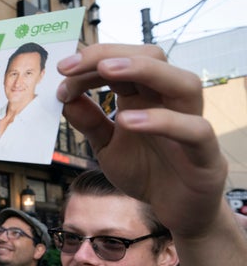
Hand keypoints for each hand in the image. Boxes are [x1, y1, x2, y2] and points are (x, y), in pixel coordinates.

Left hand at [56, 44, 226, 236]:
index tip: (60, 71)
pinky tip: (127, 121)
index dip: (90, 62)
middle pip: (152, 57)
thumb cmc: (146, 172)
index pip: (122, 62)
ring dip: (143, 70)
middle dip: (108, 54)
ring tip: (105, 70)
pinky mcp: (205, 153)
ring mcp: (191, 123)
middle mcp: (170, 101)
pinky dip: (161, 121)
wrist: (175, 210)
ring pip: (183, 82)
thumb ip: (90, 123)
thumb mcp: (107, 147)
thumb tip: (64, 98)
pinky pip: (193, 129)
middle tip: (69, 67)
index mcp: (145, 96)